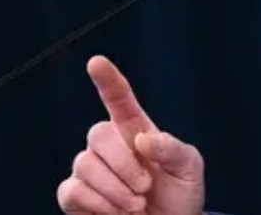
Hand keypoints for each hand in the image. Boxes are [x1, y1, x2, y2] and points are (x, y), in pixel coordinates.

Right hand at [57, 55, 205, 214]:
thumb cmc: (179, 195)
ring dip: (115, 189)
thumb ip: (172, 149)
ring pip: (84, 164)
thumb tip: (141, 140)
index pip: (119, 99)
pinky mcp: (75, 196)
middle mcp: (109, 146)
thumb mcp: (189, 168)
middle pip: (97, 134)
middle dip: (123, 164)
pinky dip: (97, 203)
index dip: (108, 80)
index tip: (96, 62)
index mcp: (137, 130)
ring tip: (136, 205)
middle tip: (145, 188)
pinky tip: (116, 213)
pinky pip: (71, 191)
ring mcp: (90, 170)